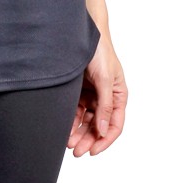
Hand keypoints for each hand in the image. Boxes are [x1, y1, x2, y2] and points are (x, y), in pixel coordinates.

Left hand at [67, 36, 126, 156]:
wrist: (80, 31)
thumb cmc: (99, 51)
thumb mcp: (105, 79)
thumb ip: (105, 105)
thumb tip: (102, 130)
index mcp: (118, 95)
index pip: (114, 124)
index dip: (104, 140)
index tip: (93, 151)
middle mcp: (106, 97)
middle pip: (98, 125)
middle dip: (88, 140)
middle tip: (76, 151)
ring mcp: (92, 93)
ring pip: (86, 120)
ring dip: (78, 132)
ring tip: (68, 143)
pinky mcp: (79, 89)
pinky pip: (76, 110)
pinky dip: (71, 120)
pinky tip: (64, 128)